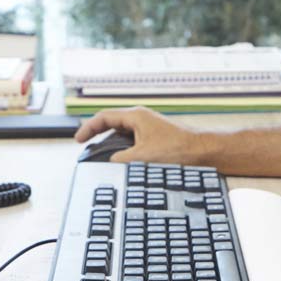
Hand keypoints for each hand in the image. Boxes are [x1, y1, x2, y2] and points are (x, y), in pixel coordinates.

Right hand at [73, 107, 211, 164]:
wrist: (203, 152)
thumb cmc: (176, 150)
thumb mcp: (141, 157)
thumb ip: (120, 159)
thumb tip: (110, 162)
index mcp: (136, 116)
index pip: (104, 117)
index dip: (88, 128)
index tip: (78, 140)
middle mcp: (141, 119)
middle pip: (112, 125)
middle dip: (98, 137)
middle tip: (86, 150)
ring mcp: (149, 128)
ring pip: (123, 135)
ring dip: (112, 146)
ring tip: (102, 160)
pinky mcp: (156, 138)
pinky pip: (133, 142)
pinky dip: (124, 151)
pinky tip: (123, 164)